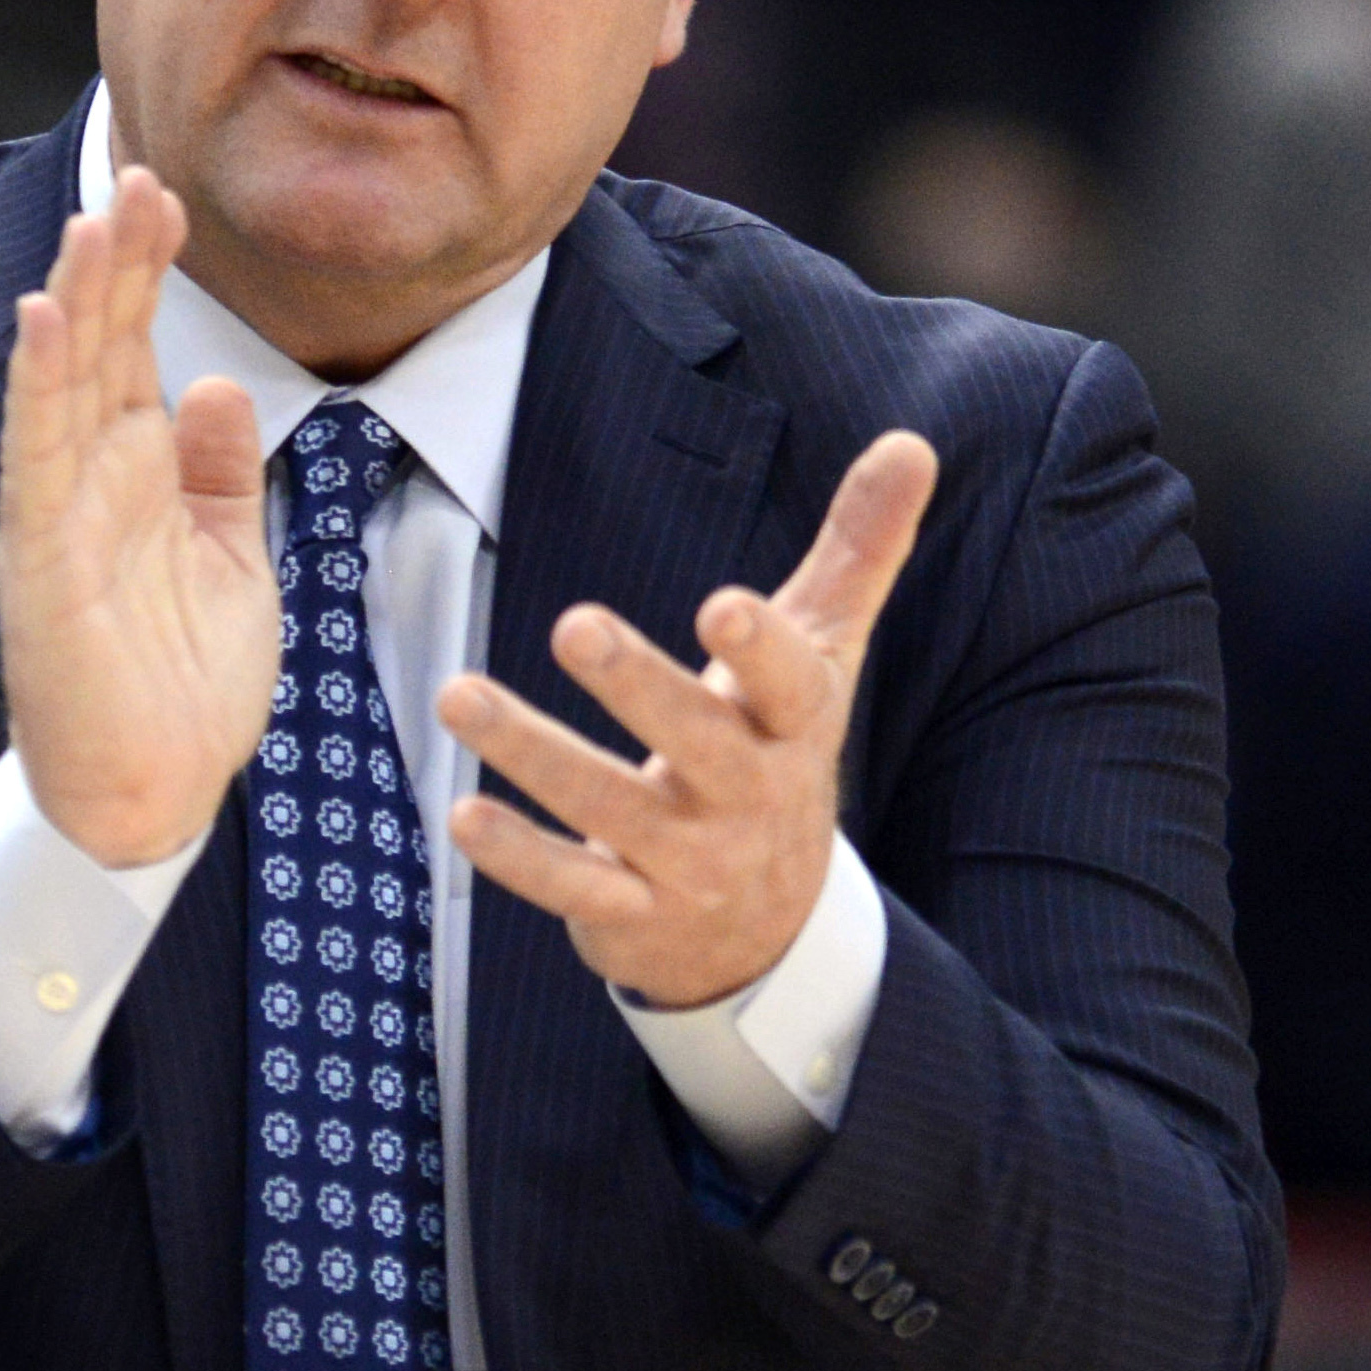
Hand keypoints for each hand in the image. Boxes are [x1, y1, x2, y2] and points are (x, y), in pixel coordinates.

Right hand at [0, 166, 276, 865]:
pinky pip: (37, 459)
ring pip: (64, 384)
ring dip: (78, 299)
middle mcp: (90, 481)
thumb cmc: (182, 686)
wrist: (151, 797)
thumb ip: (221, 475)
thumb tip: (219, 386)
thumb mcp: (231, 561)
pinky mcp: (41, 561)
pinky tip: (46, 320)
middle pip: (100, 347)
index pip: (137, 350)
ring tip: (95, 215)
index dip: (149, 272)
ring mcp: (59, 515)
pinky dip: (40, 388)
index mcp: (137, 475)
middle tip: (142, 172)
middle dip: (118, 260)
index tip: (169, 194)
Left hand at [443, 431, 935, 1009]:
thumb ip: (857, 552)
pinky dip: (519, 858)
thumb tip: (913, 442)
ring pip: (609, 809)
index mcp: (794, 726)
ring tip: (458, 694)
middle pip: (697, 743)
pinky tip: (463, 814)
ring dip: (531, 752)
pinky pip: (572, 887)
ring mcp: (689, 863)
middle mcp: (747, 798)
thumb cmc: (777, 753)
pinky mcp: (631, 915)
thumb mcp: (824, 657)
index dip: (762, 649)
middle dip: (639, 686)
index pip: (793, 686)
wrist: (768, 927)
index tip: (723, 607)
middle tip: (575, 626)